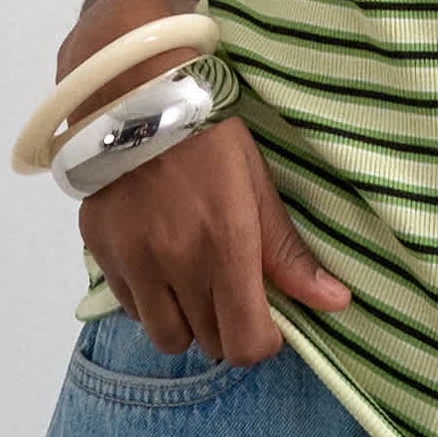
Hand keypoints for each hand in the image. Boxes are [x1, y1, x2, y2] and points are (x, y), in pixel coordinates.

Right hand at [60, 0, 351, 364]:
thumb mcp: (259, 185)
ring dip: (185, 320)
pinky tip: (159, 260)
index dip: (262, 340)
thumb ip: (289, 253)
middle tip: (230, 288)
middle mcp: (177, 262)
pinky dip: (149, 298)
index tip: (266, 317)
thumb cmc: (210, 134)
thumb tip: (335, 303)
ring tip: (193, 280)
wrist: (136, 93)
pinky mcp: (101, 251)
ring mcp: (134, 260)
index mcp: (226, 245)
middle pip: (208, 343)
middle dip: (225, 325)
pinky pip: (130, 306)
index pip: (246, 343)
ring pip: (165, 335)